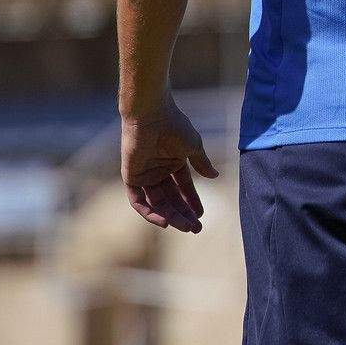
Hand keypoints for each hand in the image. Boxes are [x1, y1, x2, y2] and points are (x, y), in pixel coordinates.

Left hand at [121, 95, 219, 233]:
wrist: (152, 116)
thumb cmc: (175, 127)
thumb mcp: (193, 147)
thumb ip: (202, 163)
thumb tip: (215, 176)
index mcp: (174, 162)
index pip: (183, 187)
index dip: (192, 202)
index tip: (201, 216)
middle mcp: (158, 170)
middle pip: (171, 199)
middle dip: (183, 214)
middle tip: (196, 228)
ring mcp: (144, 175)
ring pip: (157, 203)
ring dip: (170, 216)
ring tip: (184, 226)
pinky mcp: (131, 177)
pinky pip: (138, 201)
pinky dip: (149, 212)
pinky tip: (163, 221)